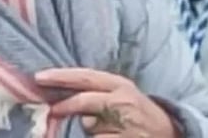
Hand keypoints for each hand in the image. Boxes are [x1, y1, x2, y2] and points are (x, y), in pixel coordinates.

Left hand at [35, 68, 180, 136]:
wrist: (168, 131)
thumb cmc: (136, 110)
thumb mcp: (119, 93)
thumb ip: (95, 91)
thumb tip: (60, 95)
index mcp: (118, 83)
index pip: (84, 76)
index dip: (60, 77)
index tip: (39, 77)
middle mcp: (122, 99)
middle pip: (84, 100)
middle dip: (64, 105)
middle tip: (51, 110)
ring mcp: (125, 122)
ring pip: (89, 126)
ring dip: (88, 130)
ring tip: (104, 130)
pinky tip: (109, 136)